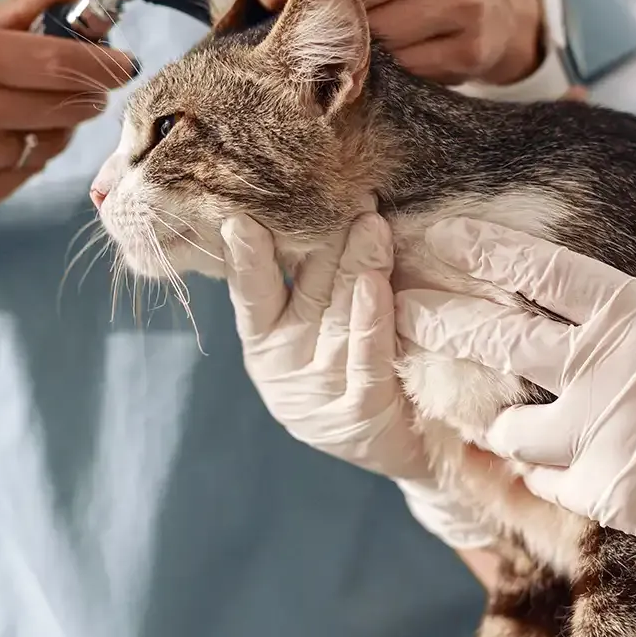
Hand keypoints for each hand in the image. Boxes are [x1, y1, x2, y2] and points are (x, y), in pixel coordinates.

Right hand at [0, 0, 139, 220]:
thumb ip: (19, 10)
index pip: (55, 62)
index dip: (100, 64)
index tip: (126, 63)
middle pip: (63, 105)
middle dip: (86, 96)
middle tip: (89, 89)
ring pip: (49, 142)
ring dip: (52, 128)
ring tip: (21, 115)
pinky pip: (29, 173)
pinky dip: (26, 158)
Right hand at [221, 212, 496, 549]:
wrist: (394, 445)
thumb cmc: (352, 367)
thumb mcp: (317, 325)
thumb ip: (310, 277)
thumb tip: (317, 204)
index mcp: (266, 339)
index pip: (250, 293)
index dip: (245, 258)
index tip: (241, 216)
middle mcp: (287, 364)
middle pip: (305, 292)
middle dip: (322, 239)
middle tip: (339, 191)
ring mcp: (322, 390)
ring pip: (337, 318)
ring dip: (354, 265)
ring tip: (369, 222)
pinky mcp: (360, 411)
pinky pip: (366, 357)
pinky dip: (370, 319)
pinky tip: (374, 285)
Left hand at [243, 0, 542, 84]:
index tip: (268, 3)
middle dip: (306, 21)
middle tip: (295, 37)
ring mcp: (456, 0)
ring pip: (369, 39)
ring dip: (346, 51)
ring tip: (340, 51)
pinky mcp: (469, 47)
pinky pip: (401, 71)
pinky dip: (383, 73)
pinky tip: (383, 65)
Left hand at [394, 191, 635, 635]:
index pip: (538, 269)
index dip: (483, 247)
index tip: (441, 234)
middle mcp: (604, 375)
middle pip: (495, 338)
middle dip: (438, 321)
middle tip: (399, 312)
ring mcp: (601, 441)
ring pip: (509, 427)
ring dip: (496, 416)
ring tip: (480, 410)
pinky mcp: (609, 498)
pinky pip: (548, 482)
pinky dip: (546, 470)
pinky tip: (548, 464)